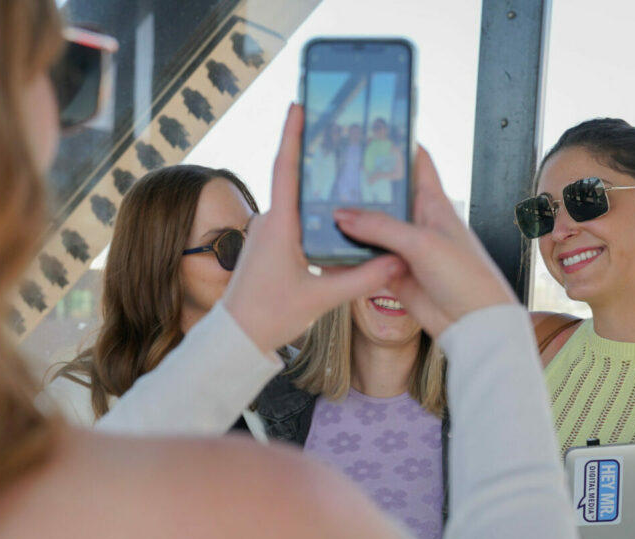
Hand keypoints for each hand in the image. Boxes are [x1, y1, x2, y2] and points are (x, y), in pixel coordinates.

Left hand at [222, 105, 404, 353]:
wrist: (236, 337)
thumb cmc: (269, 315)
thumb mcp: (321, 298)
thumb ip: (361, 278)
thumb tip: (397, 261)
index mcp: (279, 225)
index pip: (286, 168)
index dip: (293, 135)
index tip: (300, 105)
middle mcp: (270, 222)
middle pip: (294, 178)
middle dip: (314, 154)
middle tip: (338, 131)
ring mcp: (267, 233)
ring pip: (295, 201)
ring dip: (315, 185)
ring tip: (344, 169)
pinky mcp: (269, 246)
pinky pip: (293, 219)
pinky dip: (312, 211)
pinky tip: (334, 214)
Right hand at [333, 147, 515, 338]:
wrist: (473, 325)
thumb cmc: (465, 277)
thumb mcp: (422, 244)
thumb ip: (380, 227)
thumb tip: (341, 215)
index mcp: (434, 202)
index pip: (417, 161)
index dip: (397, 142)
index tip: (370, 130)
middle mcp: (418, 221)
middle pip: (385, 195)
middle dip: (359, 185)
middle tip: (327, 171)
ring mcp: (404, 248)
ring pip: (370, 229)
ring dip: (349, 224)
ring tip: (317, 209)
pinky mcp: (394, 273)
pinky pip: (365, 260)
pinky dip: (347, 256)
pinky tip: (326, 250)